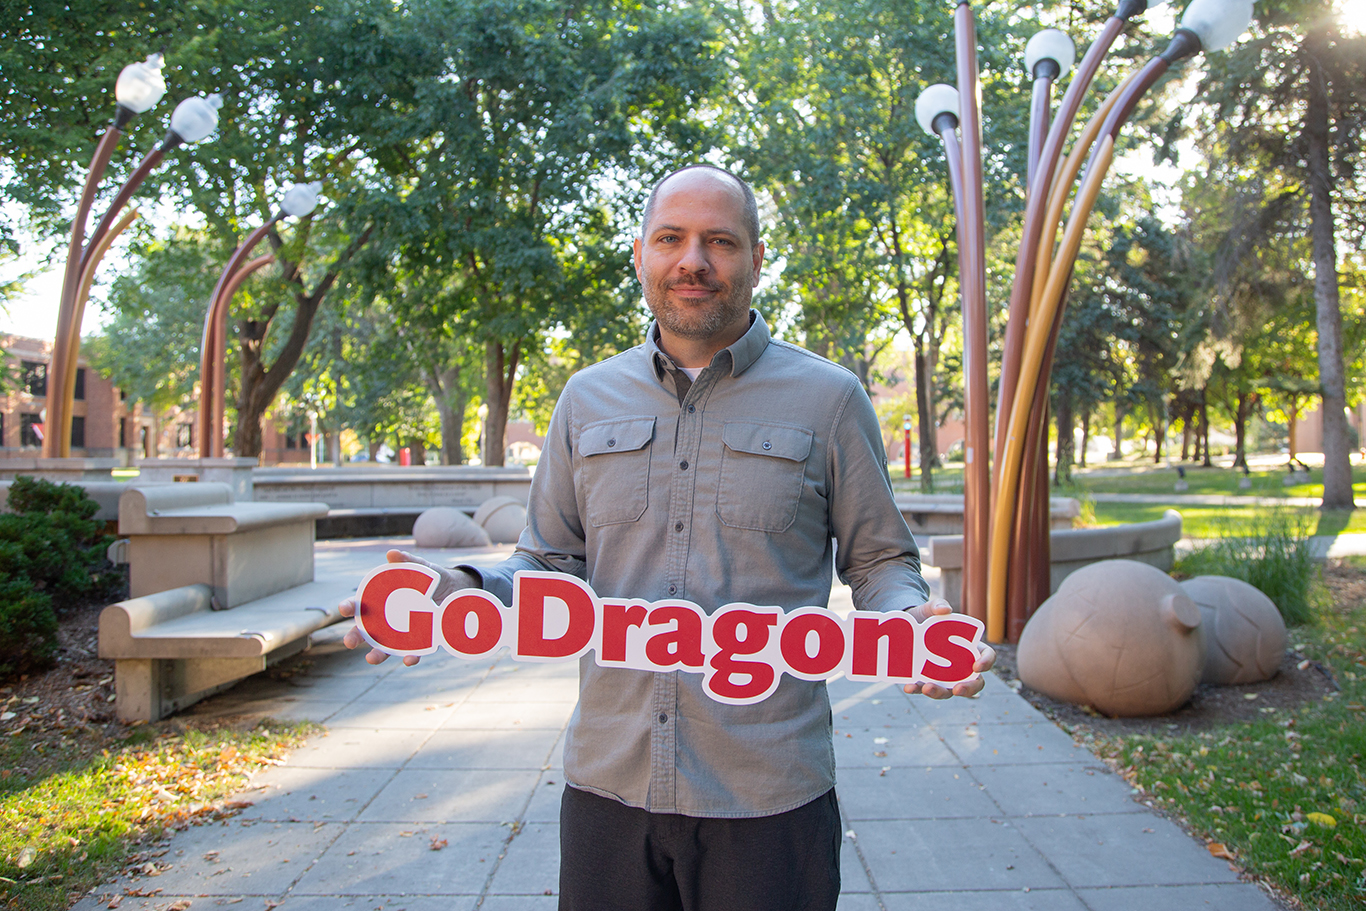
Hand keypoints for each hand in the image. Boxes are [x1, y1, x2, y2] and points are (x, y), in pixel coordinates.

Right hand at [339, 549, 480, 666]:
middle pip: (366, 631)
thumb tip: (392, 553)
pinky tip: (409, 660)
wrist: (455, 591)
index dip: (350, 606)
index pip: (361, 604)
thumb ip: (407, 561)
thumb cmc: (429, 578)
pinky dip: (410, 657)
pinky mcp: (421, 641)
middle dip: (355, 636)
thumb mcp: (420, 567)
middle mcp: (387, 620)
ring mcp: (402, 633)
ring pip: (384, 647)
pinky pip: (413, 652)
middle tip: (348, 642)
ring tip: (370, 659)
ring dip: (377, 654)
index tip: (343, 608)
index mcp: (382, 600)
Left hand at [902, 597, 996, 699]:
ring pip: (949, 691)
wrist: (904, 625)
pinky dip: (917, 689)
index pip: (987, 655)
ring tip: (927, 688)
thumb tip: (944, 609)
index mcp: (970, 646)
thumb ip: (937, 605)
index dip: (987, 662)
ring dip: (940, 693)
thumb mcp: (929, 608)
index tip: (977, 666)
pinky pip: (924, 689)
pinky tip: (909, 687)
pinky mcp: (925, 680)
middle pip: (974, 682)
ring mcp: (944, 675)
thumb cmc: (925, 617)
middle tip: (958, 689)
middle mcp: (961, 665)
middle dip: (969, 689)